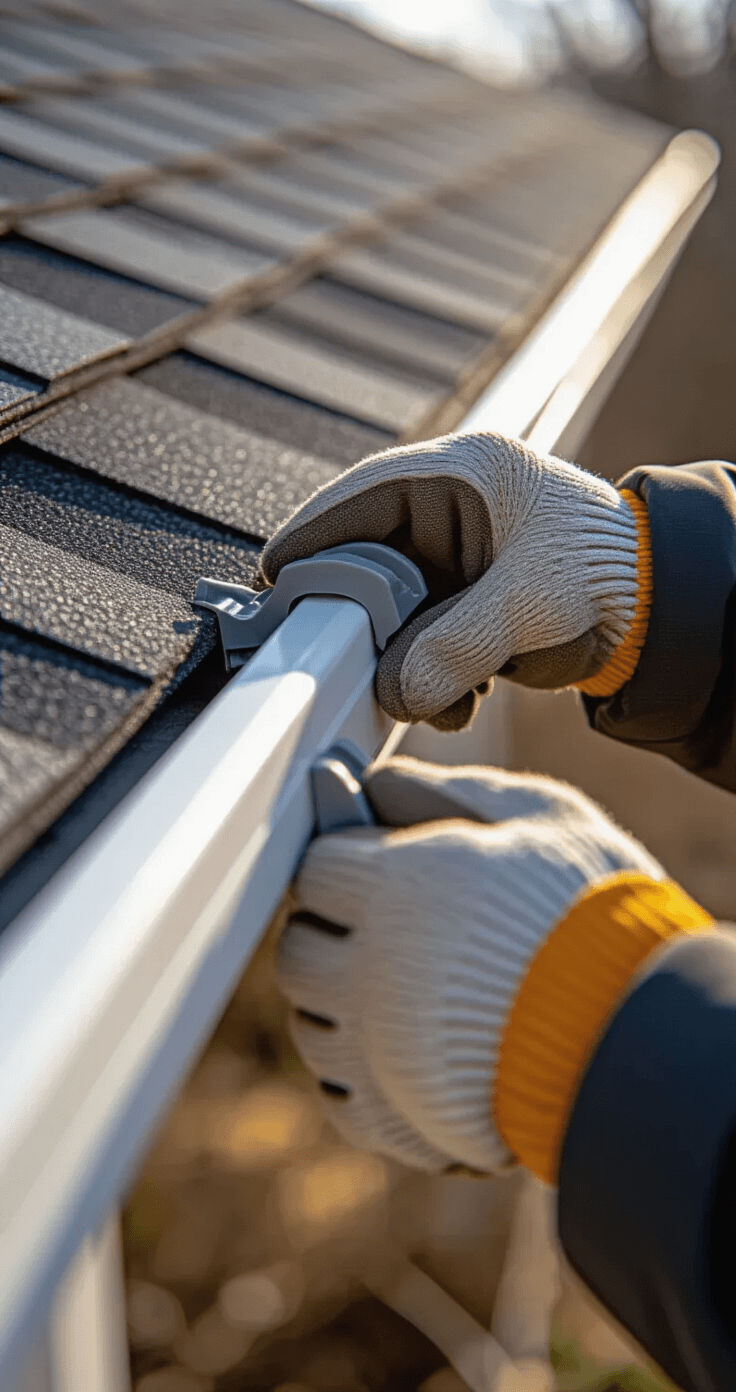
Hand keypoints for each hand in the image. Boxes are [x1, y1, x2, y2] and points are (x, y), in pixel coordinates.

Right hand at [261, 433, 644, 729]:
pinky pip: (424, 629)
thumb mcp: (527, 608)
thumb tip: (394, 689)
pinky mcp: (472, 592)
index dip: (314, 537)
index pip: (363, 498)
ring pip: (395, 603)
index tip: (276, 577)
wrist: (666, 608)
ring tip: (423, 692)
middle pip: (371, 556)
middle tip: (342, 656)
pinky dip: (429, 667)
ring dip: (401, 654)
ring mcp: (464, 550)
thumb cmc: (614, 576)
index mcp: (467, 475)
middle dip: (364, 616)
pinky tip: (456, 695)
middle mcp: (457, 506)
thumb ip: (452, 648)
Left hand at [277, 757, 664, 1175]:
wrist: (641, 1033)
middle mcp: (365, 966)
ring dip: (343, 1003)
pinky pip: (335, 1091)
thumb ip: (443, 792)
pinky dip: (359, 1071)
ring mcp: (370, 1047)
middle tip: (395, 932)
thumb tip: (376, 783)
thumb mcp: (535, 817)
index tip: (382, 871)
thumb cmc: (597, 913)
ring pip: (310, 1020)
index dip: (350, 864)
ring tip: (414, 995)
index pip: (317, 867)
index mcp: (393, 885)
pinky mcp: (388, 1115)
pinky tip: (409, 1050)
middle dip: (337, 933)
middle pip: (299, 945)